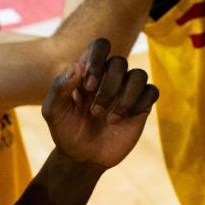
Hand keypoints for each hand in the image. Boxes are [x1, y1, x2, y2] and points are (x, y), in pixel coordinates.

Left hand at [42, 39, 158, 169]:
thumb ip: (59, 88)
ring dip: (124, 97)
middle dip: (108, 88)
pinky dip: (139, 103)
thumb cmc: (66, 132)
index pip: (100, 46)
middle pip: (119, 62)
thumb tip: (76, 67)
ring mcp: (127, 90)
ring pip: (139, 75)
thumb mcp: (53, 112)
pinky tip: (125, 119)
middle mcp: (110, 76)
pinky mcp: (141, 105)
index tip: (88, 86)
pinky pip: (151, 91)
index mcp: (88, 71)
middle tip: (95, 112)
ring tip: (110, 119)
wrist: (83, 158)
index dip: (96, 60)